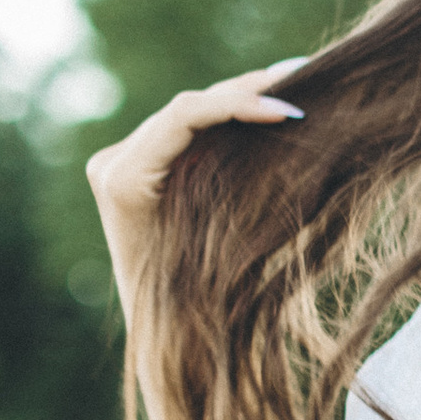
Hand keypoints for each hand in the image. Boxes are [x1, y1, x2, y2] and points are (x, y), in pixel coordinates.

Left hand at [86, 63, 305, 312]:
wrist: (159, 341)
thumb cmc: (191, 307)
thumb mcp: (217, 250)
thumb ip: (237, 190)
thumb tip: (290, 131)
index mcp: (123, 180)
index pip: (184, 115)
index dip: (238, 102)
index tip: (290, 110)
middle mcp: (114, 162)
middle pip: (189, 106)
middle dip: (248, 93)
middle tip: (306, 78)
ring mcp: (122, 161)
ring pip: (191, 114)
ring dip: (242, 98)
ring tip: (297, 81)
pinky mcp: (138, 165)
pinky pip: (188, 130)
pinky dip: (229, 117)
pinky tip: (270, 105)